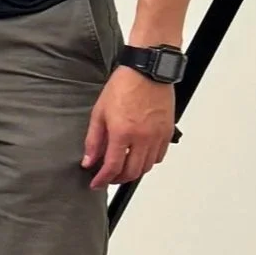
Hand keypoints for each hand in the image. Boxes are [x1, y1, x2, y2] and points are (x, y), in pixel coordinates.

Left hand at [82, 67, 176, 189]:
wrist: (147, 71)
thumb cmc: (123, 86)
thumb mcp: (100, 112)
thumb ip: (93, 140)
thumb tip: (88, 160)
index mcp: (123, 132)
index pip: (112, 167)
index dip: (102, 179)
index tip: (96, 183)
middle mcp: (142, 137)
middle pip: (131, 172)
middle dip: (117, 179)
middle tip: (107, 178)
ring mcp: (157, 136)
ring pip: (146, 167)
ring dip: (133, 172)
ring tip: (121, 168)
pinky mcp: (167, 132)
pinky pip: (159, 156)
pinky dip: (148, 162)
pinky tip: (138, 157)